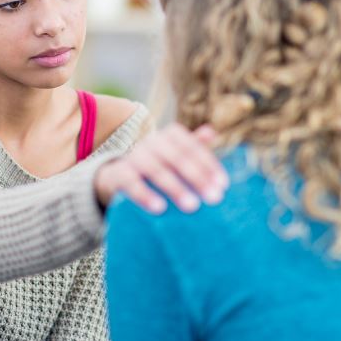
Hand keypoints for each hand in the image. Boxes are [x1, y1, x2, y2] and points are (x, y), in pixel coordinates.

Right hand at [94, 124, 228, 213]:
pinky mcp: (119, 173)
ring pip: (156, 170)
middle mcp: (152, 142)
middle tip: (215, 198)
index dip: (209, 165)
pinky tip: (160, 208)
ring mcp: (134, 156)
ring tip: (192, 206)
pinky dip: (145, 195)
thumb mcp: (175, 154)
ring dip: (175, 188)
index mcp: (169, 135)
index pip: (192, 148)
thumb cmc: (157, 164)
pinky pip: (131, 183)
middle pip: (177, 157)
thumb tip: (212, 132)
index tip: (223, 185)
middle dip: (197, 178)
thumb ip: (193, 146)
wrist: (118, 174)